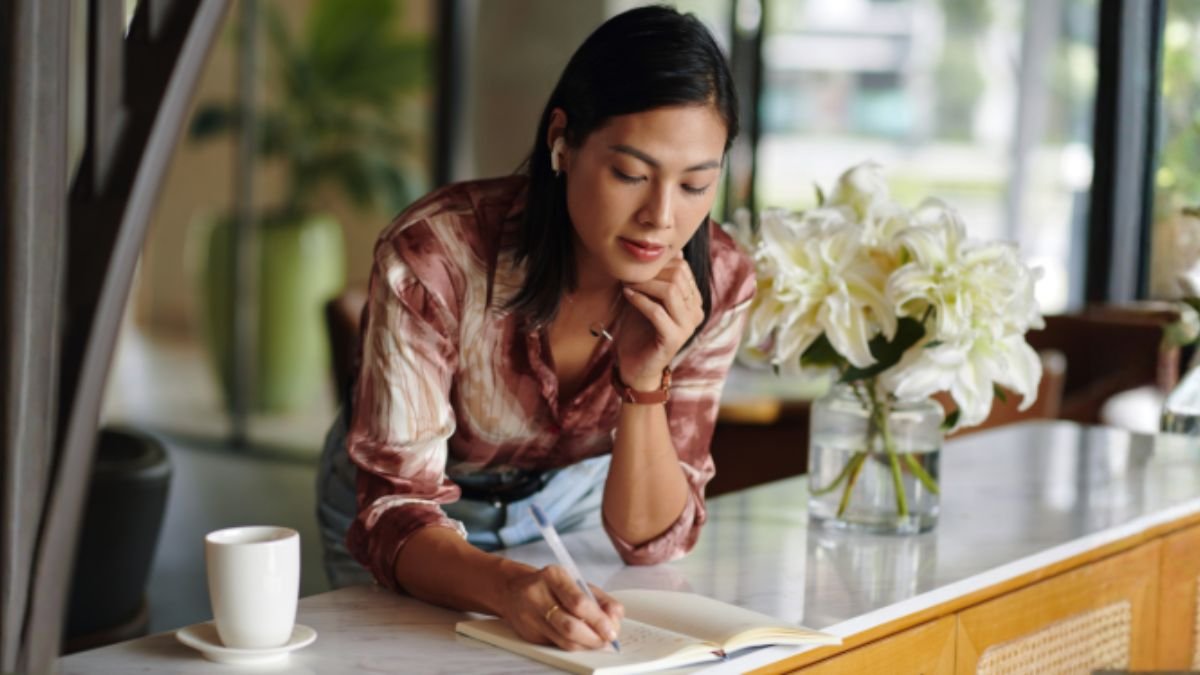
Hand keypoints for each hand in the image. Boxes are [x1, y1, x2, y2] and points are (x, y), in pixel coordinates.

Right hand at [497, 565, 623, 650]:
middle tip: (608, 639)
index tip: (612, 630)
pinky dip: (575, 646)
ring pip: (564, 641)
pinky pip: (558, 645)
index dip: (598, 620)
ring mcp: (530, 616)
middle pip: (570, 626)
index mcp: (553, 576)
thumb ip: (599, 599)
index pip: (579, 602)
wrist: (512, 589)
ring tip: (599, 641)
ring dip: (587, 645)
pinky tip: (583, 642)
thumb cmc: (550, 585)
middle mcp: (538, 595)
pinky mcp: (529, 634)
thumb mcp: (575, 582)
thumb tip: (616, 616)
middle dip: (594, 637)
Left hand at [617, 252, 704, 390]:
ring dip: (644, 284)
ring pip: (670, 292)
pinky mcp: (673, 339)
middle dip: (651, 272)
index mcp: (694, 301)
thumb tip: (662, 252)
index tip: (637, 267)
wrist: (634, 366)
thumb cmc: (639, 330)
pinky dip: (639, 300)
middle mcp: (696, 313)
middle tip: (630, 275)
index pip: (683, 268)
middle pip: (678, 276)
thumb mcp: (647, 298)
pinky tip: (627, 295)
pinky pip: (657, 312)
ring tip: (628, 284)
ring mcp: (687, 327)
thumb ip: (656, 279)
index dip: (659, 263)